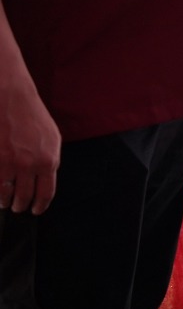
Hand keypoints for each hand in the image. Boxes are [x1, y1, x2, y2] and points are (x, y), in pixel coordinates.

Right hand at [0, 82, 60, 213]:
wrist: (11, 98)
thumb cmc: (32, 117)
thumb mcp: (52, 139)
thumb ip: (49, 161)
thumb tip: (44, 183)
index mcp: (48, 160)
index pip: (45, 194)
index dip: (39, 206)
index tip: (35, 211)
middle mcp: (28, 164)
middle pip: (24, 197)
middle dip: (21, 206)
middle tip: (18, 207)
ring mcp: (8, 162)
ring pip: (5, 194)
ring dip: (5, 201)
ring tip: (5, 202)